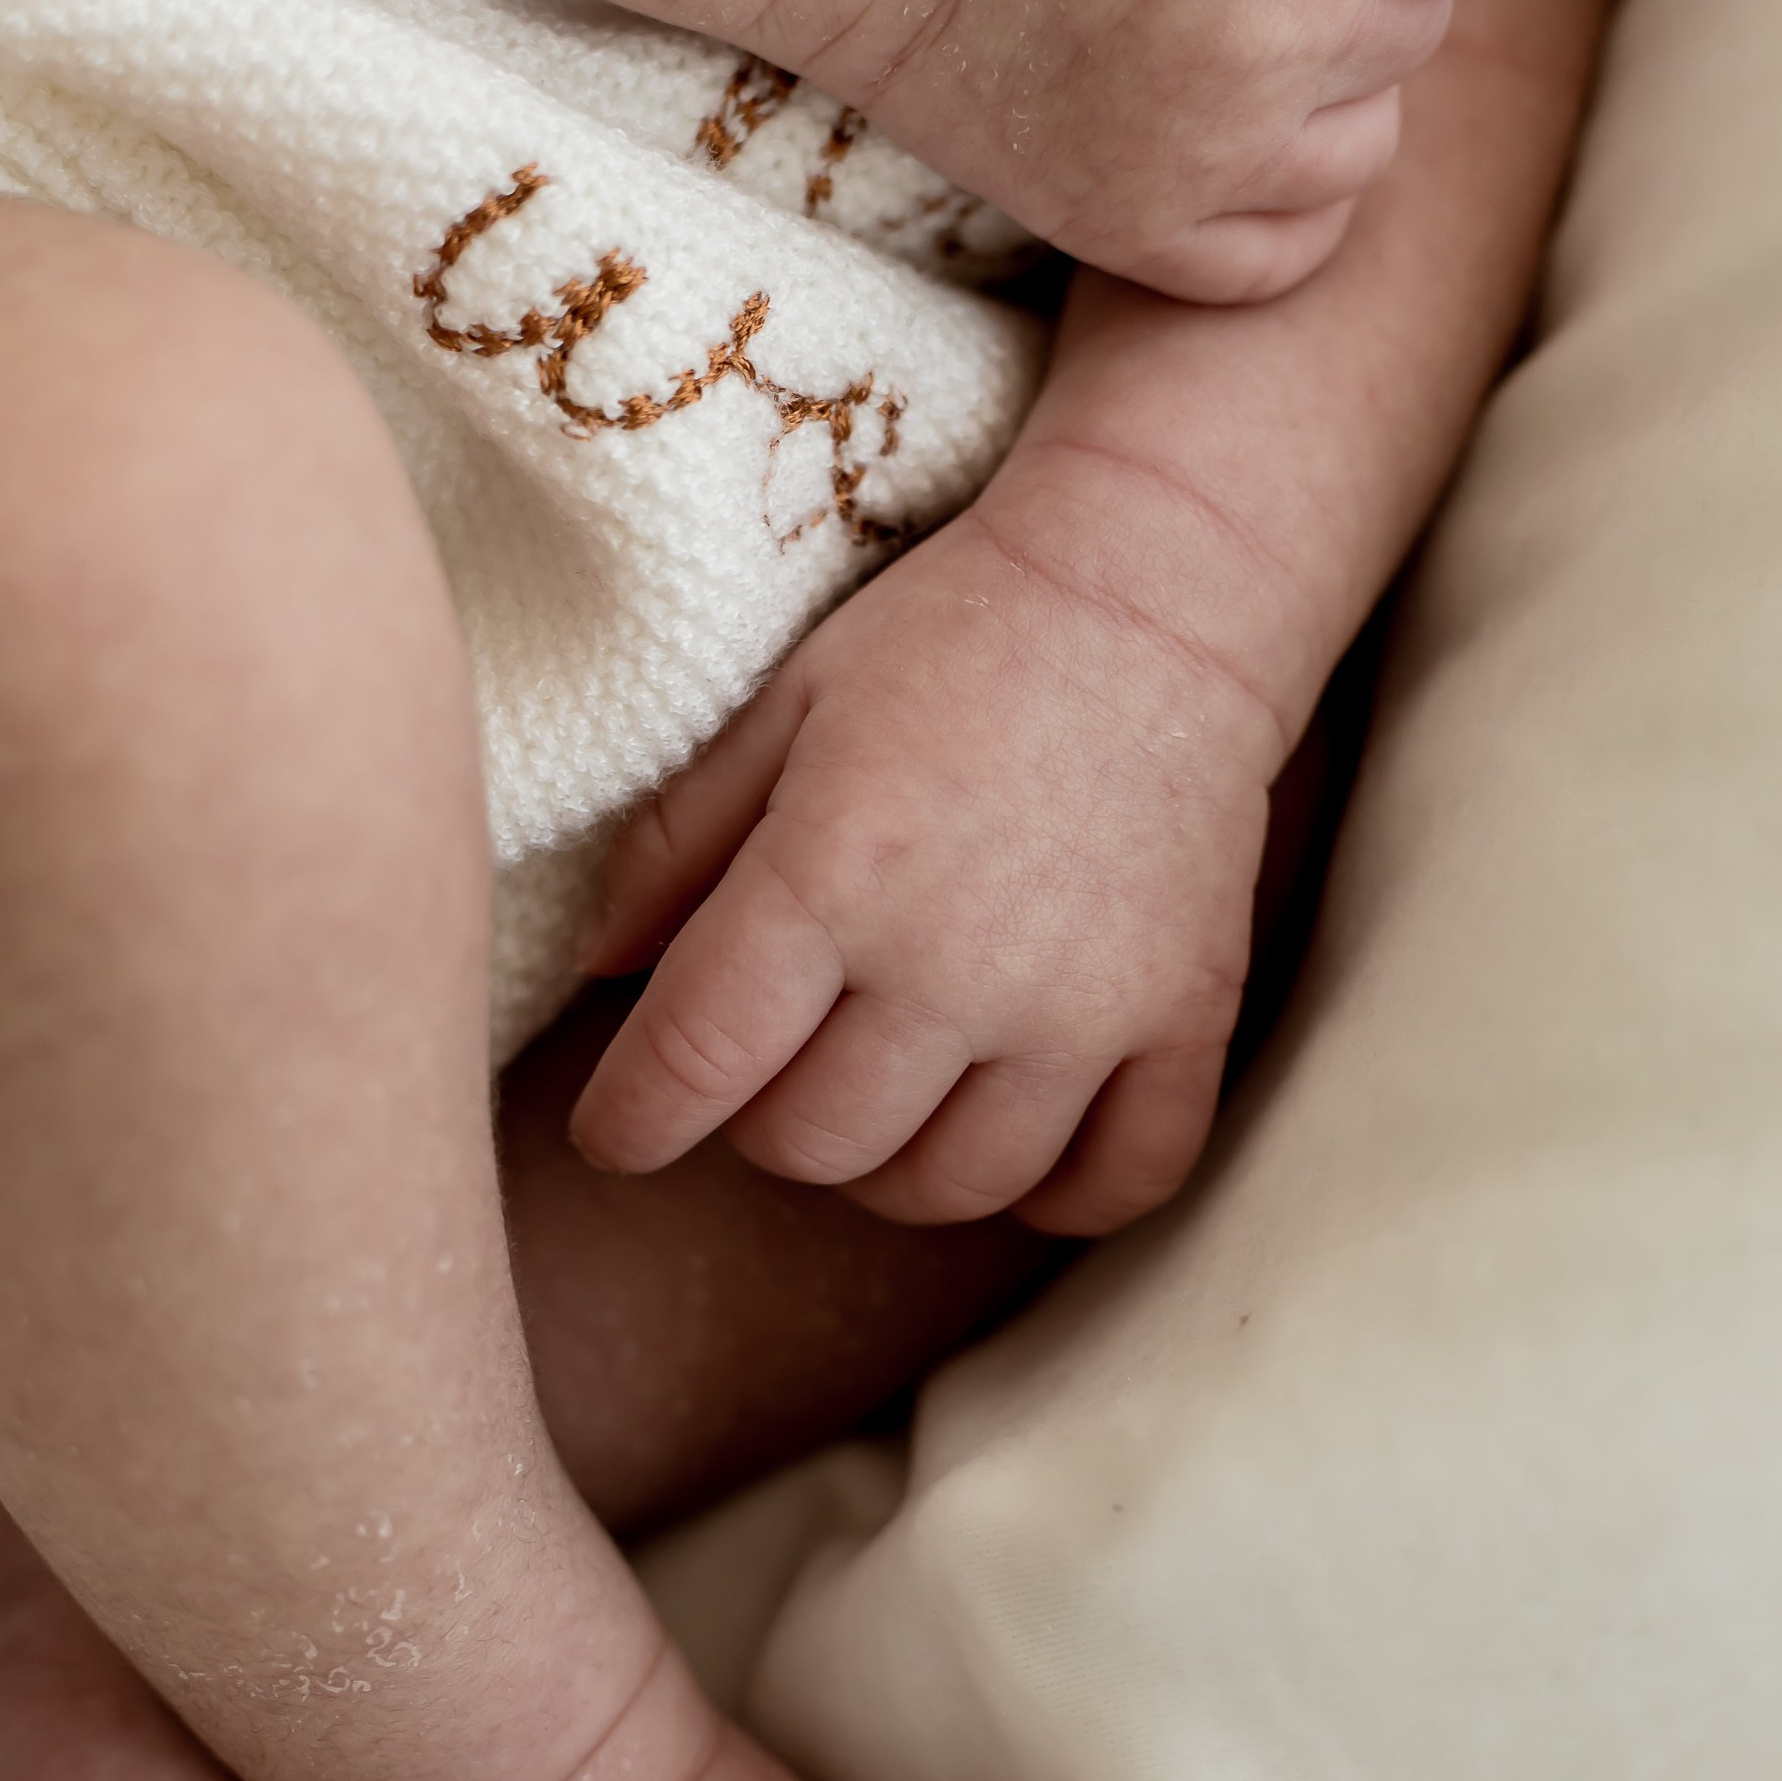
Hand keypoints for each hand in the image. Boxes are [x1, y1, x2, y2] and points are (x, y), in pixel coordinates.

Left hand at [568, 472, 1284, 1234]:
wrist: (1159, 588)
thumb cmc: (950, 638)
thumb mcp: (783, 706)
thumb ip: (675, 843)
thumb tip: (598, 976)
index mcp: (830, 876)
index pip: (694, 1065)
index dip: (630, 1123)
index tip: (616, 1131)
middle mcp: (953, 966)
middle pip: (813, 1147)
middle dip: (762, 1122)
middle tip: (775, 1060)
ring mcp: (1081, 1008)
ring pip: (950, 1190)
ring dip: (892, 1163)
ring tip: (885, 1090)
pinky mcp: (1184, 1020)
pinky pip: (1116, 1184)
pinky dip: (1054, 1193)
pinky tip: (1010, 1129)